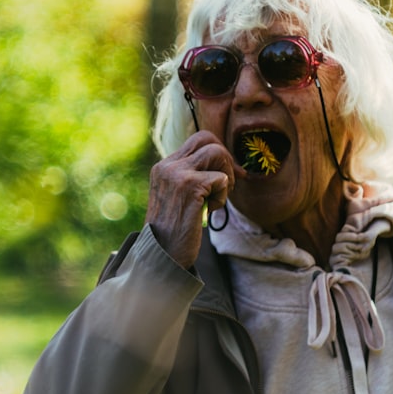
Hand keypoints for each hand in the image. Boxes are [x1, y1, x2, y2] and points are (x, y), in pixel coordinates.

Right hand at [145, 130, 238, 268]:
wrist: (162, 255)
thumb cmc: (175, 231)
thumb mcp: (179, 198)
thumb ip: (193, 178)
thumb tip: (229, 165)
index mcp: (164, 167)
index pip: (197, 140)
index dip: (219, 154)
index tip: (228, 176)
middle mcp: (168, 166)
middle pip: (207, 138)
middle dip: (225, 159)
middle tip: (227, 183)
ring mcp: (177, 174)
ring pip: (216, 152)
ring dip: (226, 176)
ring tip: (218, 198)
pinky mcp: (189, 186)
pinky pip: (221, 178)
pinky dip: (223, 195)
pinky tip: (211, 210)